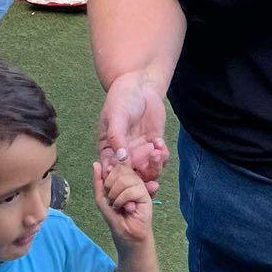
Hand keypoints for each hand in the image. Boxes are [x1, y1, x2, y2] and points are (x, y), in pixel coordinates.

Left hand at [93, 157, 154, 243]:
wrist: (125, 232)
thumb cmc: (114, 216)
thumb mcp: (101, 197)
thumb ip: (98, 181)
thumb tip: (96, 164)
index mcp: (123, 177)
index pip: (117, 164)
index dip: (110, 170)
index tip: (107, 181)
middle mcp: (132, 179)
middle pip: (120, 169)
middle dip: (110, 186)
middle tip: (112, 198)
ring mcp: (139, 186)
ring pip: (125, 179)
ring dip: (115, 195)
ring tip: (118, 204)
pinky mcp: (145, 195)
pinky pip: (131, 190)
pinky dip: (122, 200)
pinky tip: (125, 208)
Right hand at [98, 70, 168, 189]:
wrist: (140, 85)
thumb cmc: (121, 99)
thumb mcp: (116, 116)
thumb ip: (117, 137)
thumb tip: (121, 159)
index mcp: (109, 151)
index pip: (112, 173)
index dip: (120, 183)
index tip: (130, 185)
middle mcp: (124, 155)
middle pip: (132, 178)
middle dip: (142, 183)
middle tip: (151, 184)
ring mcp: (140, 151)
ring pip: (148, 171)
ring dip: (154, 167)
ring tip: (156, 151)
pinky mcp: (154, 145)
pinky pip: (160, 159)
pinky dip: (162, 156)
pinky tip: (160, 143)